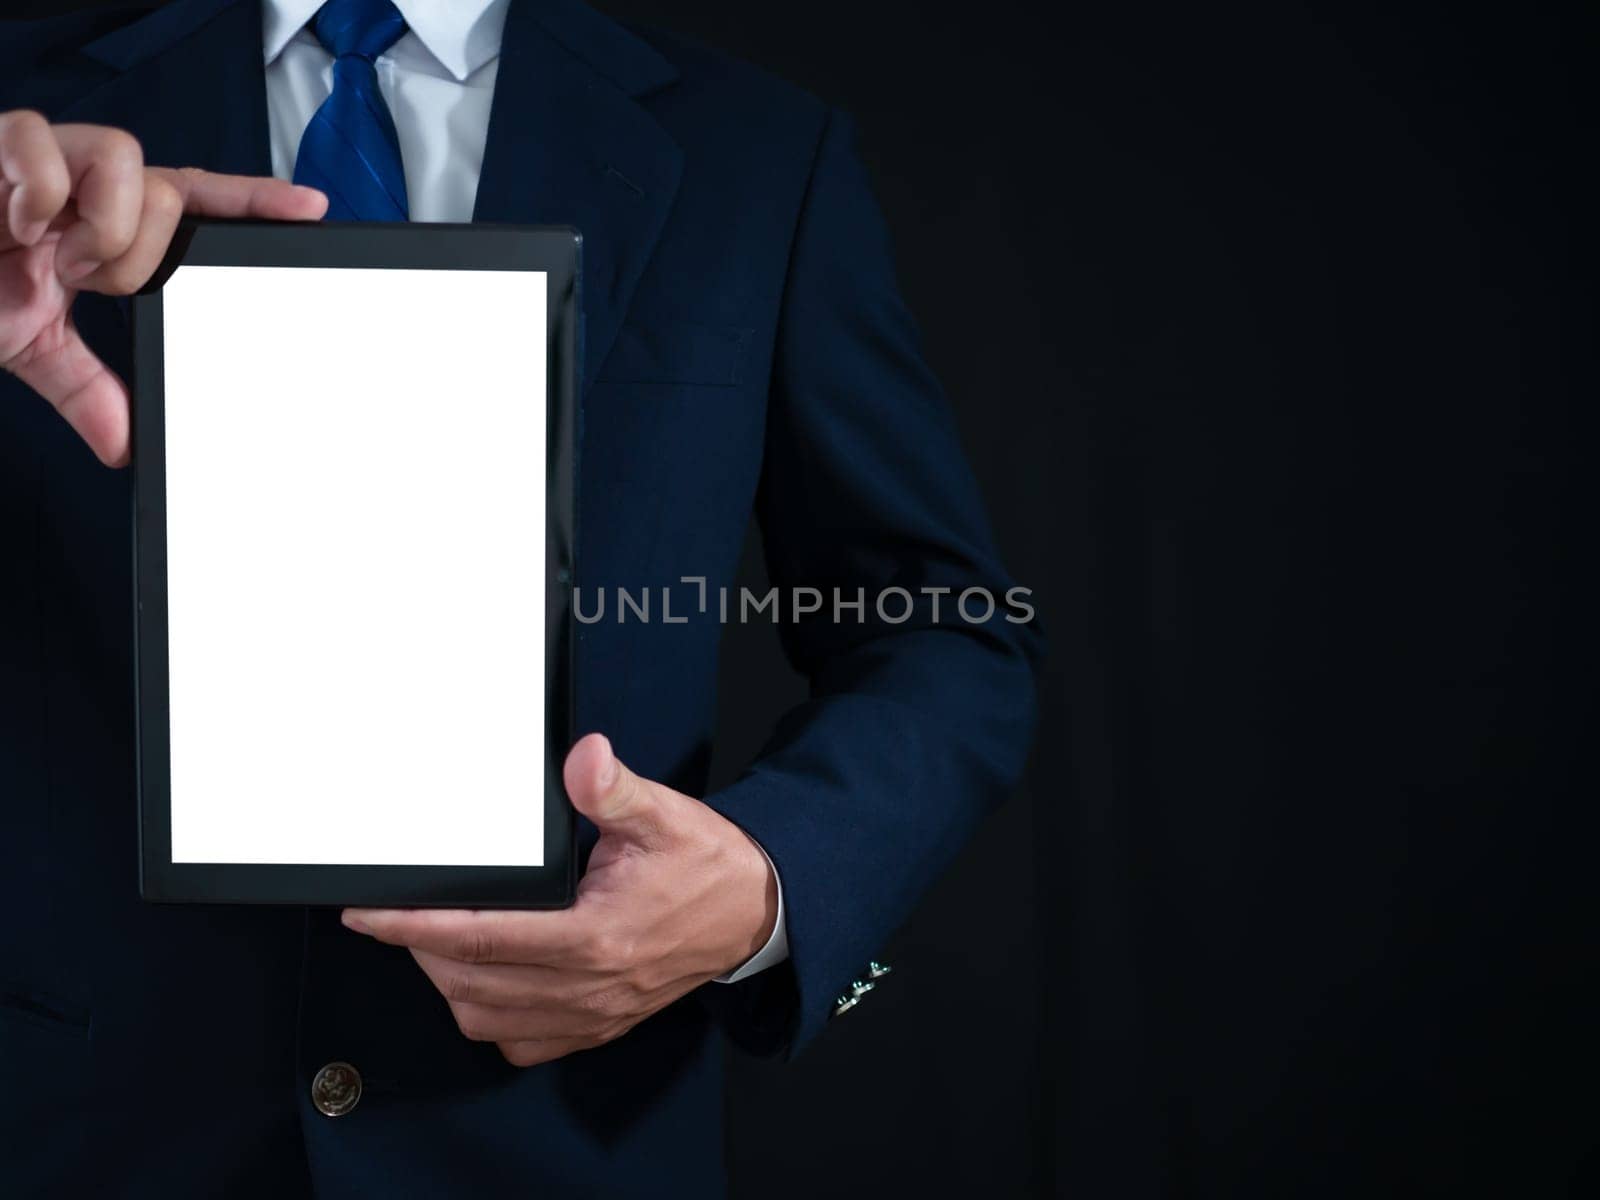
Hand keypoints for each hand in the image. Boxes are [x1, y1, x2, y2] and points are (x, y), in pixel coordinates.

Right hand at [0, 110, 326, 465]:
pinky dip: (38, 191)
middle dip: (136, 256)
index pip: (194, 202)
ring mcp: (44, 157)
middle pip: (167, 196)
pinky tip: (19, 221)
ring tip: (55, 255)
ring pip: (125, 162)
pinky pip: (44, 145)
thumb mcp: (30, 344)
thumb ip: (85, 390)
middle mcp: (84, 183)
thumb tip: (124, 446)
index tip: (310, 209)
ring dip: (100, 226)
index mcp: (104, 223)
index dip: (252, 201)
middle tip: (87, 280)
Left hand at [342, 732, 779, 1066]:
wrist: (755, 913)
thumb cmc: (707, 865)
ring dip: (448, 985)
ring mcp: (592, 1013)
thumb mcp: (663, 814)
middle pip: (470, 984)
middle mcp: (588, 984)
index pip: (481, 938)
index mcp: (596, 934)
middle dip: (420, 950)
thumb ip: (613, 789)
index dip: (414, 926)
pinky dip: (489, 1018)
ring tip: (434, 943)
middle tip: (399, 914)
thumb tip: (583, 759)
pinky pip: (522, 1043)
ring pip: (487, 1020)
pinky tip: (484, 984)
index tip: (370, 914)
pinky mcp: (599, 1026)